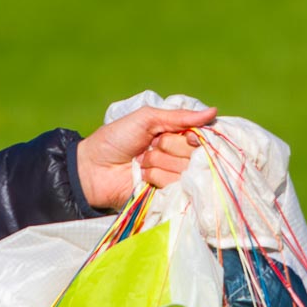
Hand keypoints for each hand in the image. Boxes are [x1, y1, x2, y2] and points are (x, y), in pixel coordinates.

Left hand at [75, 104, 216, 210]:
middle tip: (149, 147)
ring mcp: (174, 177)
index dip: (193, 137)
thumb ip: (178, 117)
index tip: (183, 135)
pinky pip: (175, 185)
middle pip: (195, 153)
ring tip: (141, 163)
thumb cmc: (116, 139)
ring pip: (185, 169)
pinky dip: (157, 177)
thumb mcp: (145, 119)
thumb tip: (213, 111)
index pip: (201, 137)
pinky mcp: (167, 195)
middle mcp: (179, 157)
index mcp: (176, 136)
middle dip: (168, 147)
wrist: (93, 168)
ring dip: (158, 163)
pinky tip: (143, 177)